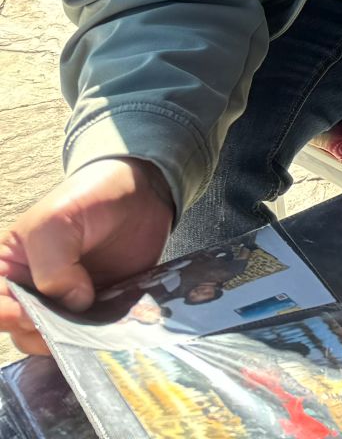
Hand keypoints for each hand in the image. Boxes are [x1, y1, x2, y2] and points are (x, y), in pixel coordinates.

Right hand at [0, 160, 175, 355]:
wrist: (139, 191)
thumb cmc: (86, 198)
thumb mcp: (53, 223)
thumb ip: (52, 266)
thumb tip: (73, 303)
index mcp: (8, 271)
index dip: (8, 316)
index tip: (29, 314)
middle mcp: (32, 292)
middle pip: (22, 330)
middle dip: (41, 333)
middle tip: (66, 324)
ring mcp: (66, 303)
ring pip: (56, 339)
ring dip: (71, 339)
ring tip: (90, 327)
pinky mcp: (99, 307)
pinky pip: (93, 332)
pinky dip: (100, 335)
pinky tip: (110, 330)